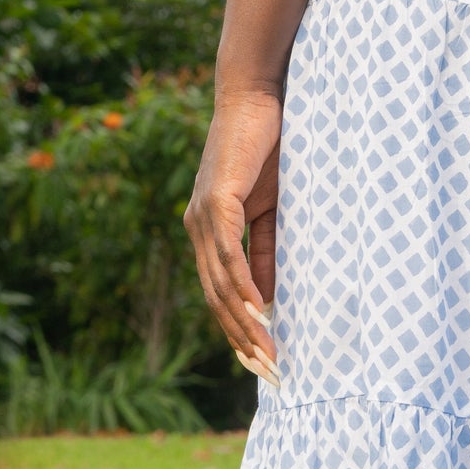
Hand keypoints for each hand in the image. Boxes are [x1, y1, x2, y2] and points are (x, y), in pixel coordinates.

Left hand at [185, 89, 281, 387]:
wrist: (257, 95)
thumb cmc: (268, 147)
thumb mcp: (271, 207)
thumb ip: (266, 250)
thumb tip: (269, 298)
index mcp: (208, 232)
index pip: (220, 294)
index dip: (240, 329)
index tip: (265, 360)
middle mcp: (198, 229)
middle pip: (217, 299)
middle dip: (243, 339)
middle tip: (270, 372)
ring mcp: (203, 216)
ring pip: (221, 284)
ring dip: (245, 322)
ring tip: (267, 353)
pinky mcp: (216, 201)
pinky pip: (229, 254)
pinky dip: (244, 285)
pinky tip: (260, 309)